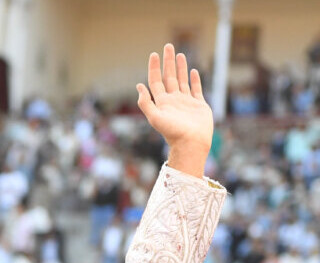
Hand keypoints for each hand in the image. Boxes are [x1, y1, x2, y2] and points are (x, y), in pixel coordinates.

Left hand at [136, 44, 212, 176]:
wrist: (191, 143)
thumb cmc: (172, 132)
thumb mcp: (154, 117)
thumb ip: (146, 103)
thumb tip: (138, 87)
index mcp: (162, 102)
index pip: (156, 81)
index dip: (154, 68)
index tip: (154, 54)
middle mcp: (173, 100)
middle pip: (169, 77)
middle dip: (168, 62)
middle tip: (168, 46)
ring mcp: (186, 102)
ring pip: (182, 80)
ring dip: (181, 67)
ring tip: (179, 54)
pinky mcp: (199, 105)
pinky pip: (196, 89)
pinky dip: (194, 80)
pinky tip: (193, 71)